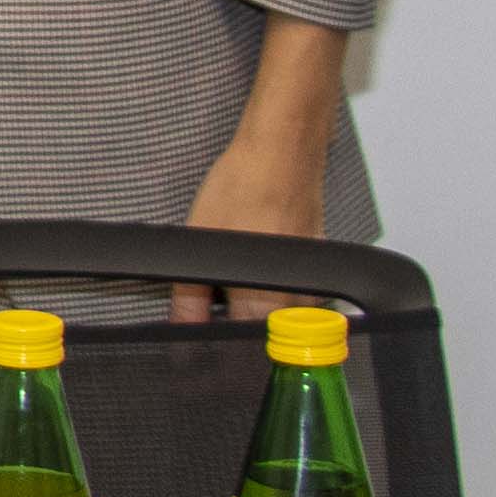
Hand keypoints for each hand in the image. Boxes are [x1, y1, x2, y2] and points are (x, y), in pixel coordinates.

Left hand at [171, 16, 350, 320]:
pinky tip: (247, 254)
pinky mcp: (313, 260)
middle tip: (205, 301)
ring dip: (247, 301)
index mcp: (267, 303)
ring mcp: (310, 280)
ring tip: (226, 272)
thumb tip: (182, 328)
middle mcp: (297, 300)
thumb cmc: (246, 187)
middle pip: (259, 332)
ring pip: (275, 310)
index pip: (239, 347)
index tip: (197, 340)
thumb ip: (189, 297)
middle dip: (230, 322)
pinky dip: (265, 280)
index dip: (214, 348)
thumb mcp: (201, 245)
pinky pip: (288, 287)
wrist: (283, 149)